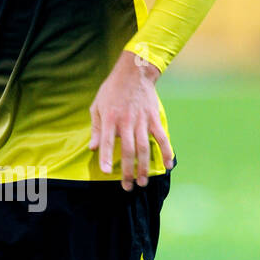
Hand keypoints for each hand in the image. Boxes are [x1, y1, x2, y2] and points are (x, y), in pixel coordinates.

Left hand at [89, 51, 173, 189]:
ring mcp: (142, 121)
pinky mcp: (154, 118)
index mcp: (110, 118)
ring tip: (143, 182)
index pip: (106, 141)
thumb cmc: (112, 90)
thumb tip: (91, 148)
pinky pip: (161, 138)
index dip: (105, 157)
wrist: (134, 72)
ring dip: (144, 167)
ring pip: (144, 148)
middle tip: (128, 187)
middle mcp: (126, 121)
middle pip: (127, 150)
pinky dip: (166, 152)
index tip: (106, 172)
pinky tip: (168, 165)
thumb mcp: (97, 106)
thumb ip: (95, 128)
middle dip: (127, 171)